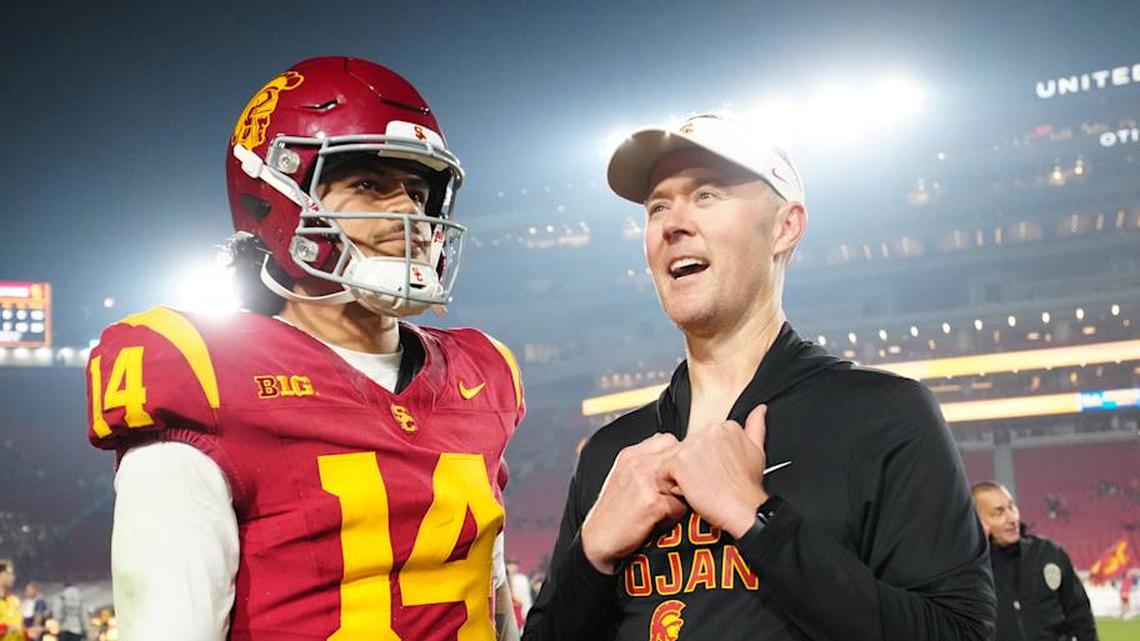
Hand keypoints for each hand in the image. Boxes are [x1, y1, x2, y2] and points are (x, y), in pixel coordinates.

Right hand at [581, 432, 687, 573]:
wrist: (598, 540)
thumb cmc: (614, 512)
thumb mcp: (624, 476)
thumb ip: (645, 461)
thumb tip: (673, 456)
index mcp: (630, 454)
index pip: (668, 440)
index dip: (674, 461)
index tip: (667, 477)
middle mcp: (637, 462)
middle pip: (680, 461)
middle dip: (680, 478)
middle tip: (666, 496)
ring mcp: (644, 480)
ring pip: (684, 483)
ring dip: (678, 497)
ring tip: (660, 509)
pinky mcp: (652, 502)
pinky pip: (680, 506)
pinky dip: (673, 517)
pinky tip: (655, 521)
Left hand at [659, 404, 769, 538]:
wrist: (744, 510)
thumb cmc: (747, 488)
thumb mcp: (757, 452)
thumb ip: (756, 426)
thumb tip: (760, 410)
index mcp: (725, 426)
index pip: (700, 440)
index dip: (704, 460)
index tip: (715, 471)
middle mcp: (708, 431)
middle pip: (685, 448)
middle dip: (691, 467)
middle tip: (707, 482)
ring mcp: (693, 445)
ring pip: (672, 459)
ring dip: (680, 476)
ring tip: (699, 488)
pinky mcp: (679, 461)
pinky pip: (662, 473)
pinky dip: (669, 486)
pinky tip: (688, 493)